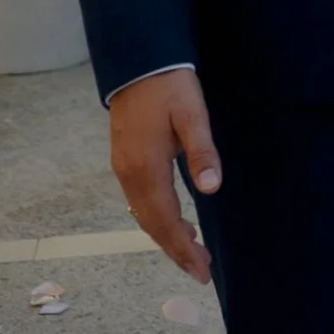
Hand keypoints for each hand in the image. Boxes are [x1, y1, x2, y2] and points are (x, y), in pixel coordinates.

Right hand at [107, 69, 221, 282]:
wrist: (139, 61)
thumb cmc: (170, 86)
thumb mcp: (193, 115)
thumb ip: (202, 152)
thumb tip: (211, 189)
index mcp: (146, 167)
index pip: (165, 220)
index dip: (182, 247)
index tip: (201, 270)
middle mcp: (128, 174)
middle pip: (151, 224)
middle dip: (175, 250)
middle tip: (200, 271)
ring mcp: (123, 168)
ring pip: (143, 215)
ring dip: (166, 236)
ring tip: (192, 251)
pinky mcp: (124, 160)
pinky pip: (139, 201)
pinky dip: (156, 218)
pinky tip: (174, 220)